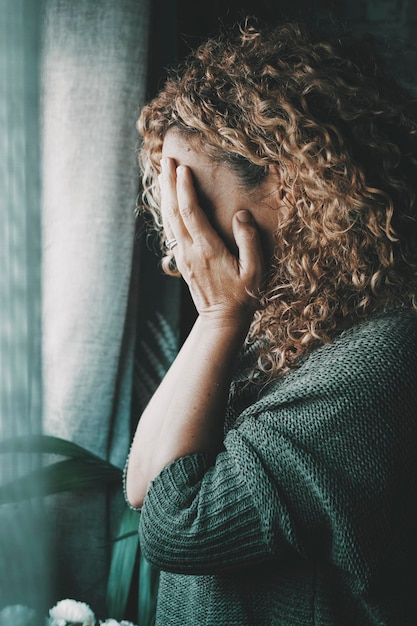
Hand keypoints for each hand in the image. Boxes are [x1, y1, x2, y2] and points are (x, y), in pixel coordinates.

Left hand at [159, 157, 263, 328]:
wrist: (222, 319)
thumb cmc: (243, 295)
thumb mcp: (255, 270)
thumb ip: (249, 241)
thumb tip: (240, 215)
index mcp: (207, 250)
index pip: (191, 213)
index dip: (184, 189)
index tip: (182, 168)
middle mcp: (190, 251)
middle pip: (173, 212)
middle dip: (168, 184)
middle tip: (165, 159)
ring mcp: (183, 256)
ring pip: (168, 220)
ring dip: (164, 195)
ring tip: (161, 172)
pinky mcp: (182, 260)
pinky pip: (170, 230)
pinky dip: (166, 211)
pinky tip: (166, 200)